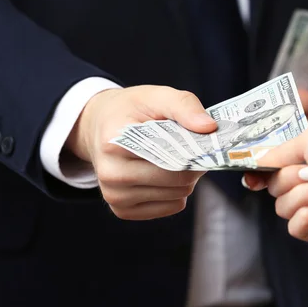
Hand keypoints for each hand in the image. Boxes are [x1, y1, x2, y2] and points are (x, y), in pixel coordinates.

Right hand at [65, 86, 216, 219]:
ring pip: (178, 196)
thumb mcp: (155, 96)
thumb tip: (209, 127)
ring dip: (186, 178)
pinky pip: (171, 207)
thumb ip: (183, 106)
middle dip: (193, 165)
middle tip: (193, 149)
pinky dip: (176, 192)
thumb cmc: (130, 111)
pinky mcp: (122, 210)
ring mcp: (115, 196)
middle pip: (178, 181)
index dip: (194, 150)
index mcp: (115, 143)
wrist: (98, 126)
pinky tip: (165, 174)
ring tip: (175, 158)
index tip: (203, 140)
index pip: (170, 158)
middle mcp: (111, 174)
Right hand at [243, 126, 307, 243]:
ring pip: (283, 209)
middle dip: (290, 179)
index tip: (252, 178)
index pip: (272, 175)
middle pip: (274, 190)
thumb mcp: (305, 140)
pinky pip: (296, 228)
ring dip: (303, 196)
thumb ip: (275, 155)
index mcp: (306, 164)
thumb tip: (254, 166)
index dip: (258, 177)